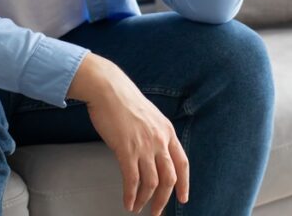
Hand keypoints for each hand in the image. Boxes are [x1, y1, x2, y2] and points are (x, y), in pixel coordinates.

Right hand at [68, 54, 189, 214]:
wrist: (108, 88)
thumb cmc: (123, 100)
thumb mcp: (149, 116)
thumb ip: (154, 133)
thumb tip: (151, 151)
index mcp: (167, 131)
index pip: (182, 163)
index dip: (184, 184)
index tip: (183, 198)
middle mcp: (159, 140)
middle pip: (169, 178)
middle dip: (164, 200)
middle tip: (157, 212)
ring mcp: (144, 145)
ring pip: (152, 183)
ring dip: (146, 200)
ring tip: (138, 209)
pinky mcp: (126, 149)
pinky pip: (132, 180)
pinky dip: (131, 194)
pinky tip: (128, 202)